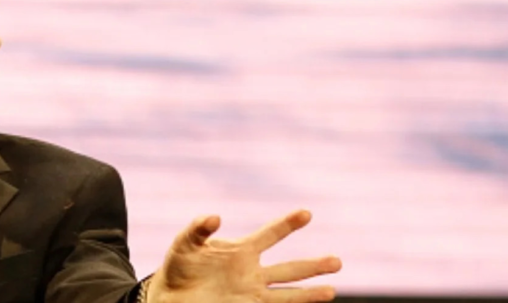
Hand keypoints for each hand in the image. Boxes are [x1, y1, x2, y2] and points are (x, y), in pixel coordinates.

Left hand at [145, 209, 340, 302]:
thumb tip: (214, 217)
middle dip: (312, 266)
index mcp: (242, 250)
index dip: (287, 224)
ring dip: (309, 294)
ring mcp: (251, 294)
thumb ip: (198, 229)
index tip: (306, 213)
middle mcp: (253, 273)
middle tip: (337, 262)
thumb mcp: (185, 243)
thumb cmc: (179, 266)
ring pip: (287, 294)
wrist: (170, 297)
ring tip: (332, 291)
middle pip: (289, 268)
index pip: (271, 235)